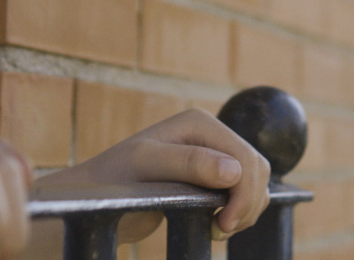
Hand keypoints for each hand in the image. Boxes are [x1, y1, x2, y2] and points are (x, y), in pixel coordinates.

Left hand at [35, 109, 269, 241]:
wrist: (97, 200)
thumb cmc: (114, 180)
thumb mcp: (148, 166)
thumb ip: (190, 164)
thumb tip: (235, 171)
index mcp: (199, 123)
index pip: (245, 157)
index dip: (244, 193)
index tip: (223, 225)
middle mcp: (210, 134)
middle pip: (257, 168)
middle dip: (247, 204)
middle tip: (220, 231)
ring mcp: (213, 155)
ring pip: (256, 182)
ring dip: (246, 210)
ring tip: (217, 229)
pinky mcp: (212, 178)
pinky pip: (245, 193)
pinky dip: (240, 212)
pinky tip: (216, 223)